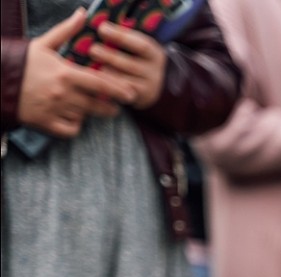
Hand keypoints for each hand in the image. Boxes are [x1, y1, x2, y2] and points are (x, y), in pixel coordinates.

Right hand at [17, 10, 136, 136]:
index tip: (131, 94)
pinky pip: (71, 130)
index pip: (101, 84)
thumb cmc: (21, 61)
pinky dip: (74, 125)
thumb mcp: (43, 43)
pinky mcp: (46, 124)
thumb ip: (67, 31)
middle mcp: (63, 94)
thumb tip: (83, 13)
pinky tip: (71, 116)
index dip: (119, 90)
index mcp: (65, 74)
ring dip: (88, 113)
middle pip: (98, 105)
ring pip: (85, 117)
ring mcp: (55, 110)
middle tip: (114, 106)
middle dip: (110, 107)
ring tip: (86, 106)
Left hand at [90, 21, 166, 108]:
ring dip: (106, 72)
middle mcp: (155, 71)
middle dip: (109, 56)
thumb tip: (99, 25)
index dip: (120, 36)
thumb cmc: (135, 57)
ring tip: (91, 65)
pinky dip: (107, 85)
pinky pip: (120, 93)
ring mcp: (149, 87)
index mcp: (155, 53)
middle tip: (93, 49)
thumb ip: (121, 38)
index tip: (102, 28)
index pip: (141, 45)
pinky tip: (95, 79)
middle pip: (130, 64)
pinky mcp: (140, 98)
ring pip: (124, 80)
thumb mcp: (135, 46)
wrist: (150, 83)